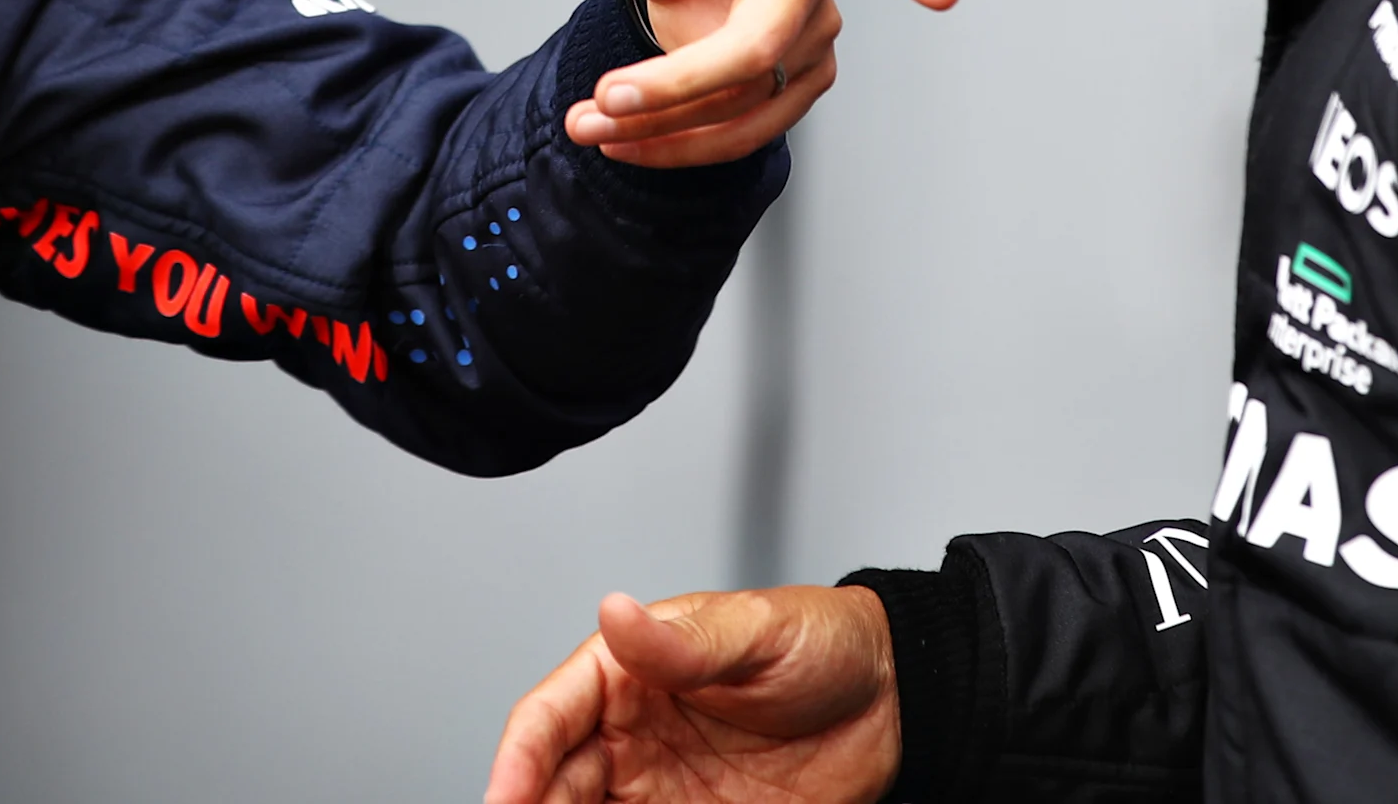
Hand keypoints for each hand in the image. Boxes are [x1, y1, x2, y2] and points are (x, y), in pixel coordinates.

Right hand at [484, 585, 900, 803]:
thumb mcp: (755, 631)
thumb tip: (616, 613)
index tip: (502, 798)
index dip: (517, 760)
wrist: (896, 705)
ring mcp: (660, 789)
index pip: (548, 718)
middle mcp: (631, 736)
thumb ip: (683, 641)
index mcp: (628, 673)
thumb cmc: (822, 645)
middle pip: (555, 785)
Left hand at [549, 0, 958, 166]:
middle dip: (676, 83)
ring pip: (743, 105)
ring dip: (661, 127)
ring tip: (581, 128)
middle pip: (757, 50)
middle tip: (600, 103)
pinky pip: (739, 132)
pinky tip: (616, 142)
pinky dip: (673, 144)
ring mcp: (811, 46)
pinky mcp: (791, 91)